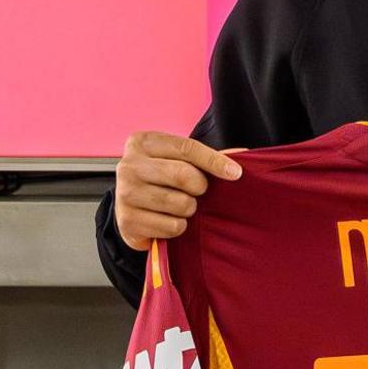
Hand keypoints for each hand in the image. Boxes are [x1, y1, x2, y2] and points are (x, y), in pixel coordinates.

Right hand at [114, 131, 245, 251]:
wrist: (129, 208)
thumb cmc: (160, 179)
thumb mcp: (176, 160)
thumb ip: (205, 157)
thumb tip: (242, 154)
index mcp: (142, 142)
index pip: (187, 148)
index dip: (214, 161)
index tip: (235, 173)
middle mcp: (128, 165)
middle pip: (183, 174)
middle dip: (200, 187)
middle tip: (197, 191)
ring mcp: (125, 193)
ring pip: (180, 203)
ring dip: (189, 208)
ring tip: (180, 205)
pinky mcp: (127, 221)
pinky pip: (172, 226)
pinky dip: (178, 226)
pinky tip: (167, 219)